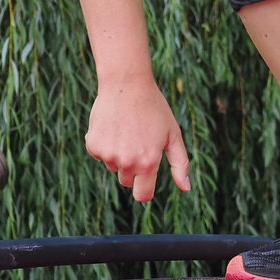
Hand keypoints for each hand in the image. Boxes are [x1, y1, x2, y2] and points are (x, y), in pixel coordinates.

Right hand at [85, 79, 190, 200]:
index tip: (145, 181)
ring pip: (113, 166)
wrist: (127, 84)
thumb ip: (180, 164)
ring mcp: (108, 155)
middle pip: (127, 180)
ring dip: (119, 154)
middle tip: (139, 141)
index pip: (142, 195)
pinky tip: (113, 126)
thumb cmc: (154, 109)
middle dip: (133, 167)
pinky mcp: (93, 145)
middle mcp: (127, 162)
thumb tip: (186, 188)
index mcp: (148, 163)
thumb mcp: (173, 135)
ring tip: (127, 130)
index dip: (144, 190)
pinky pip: (100, 154)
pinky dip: (105, 144)